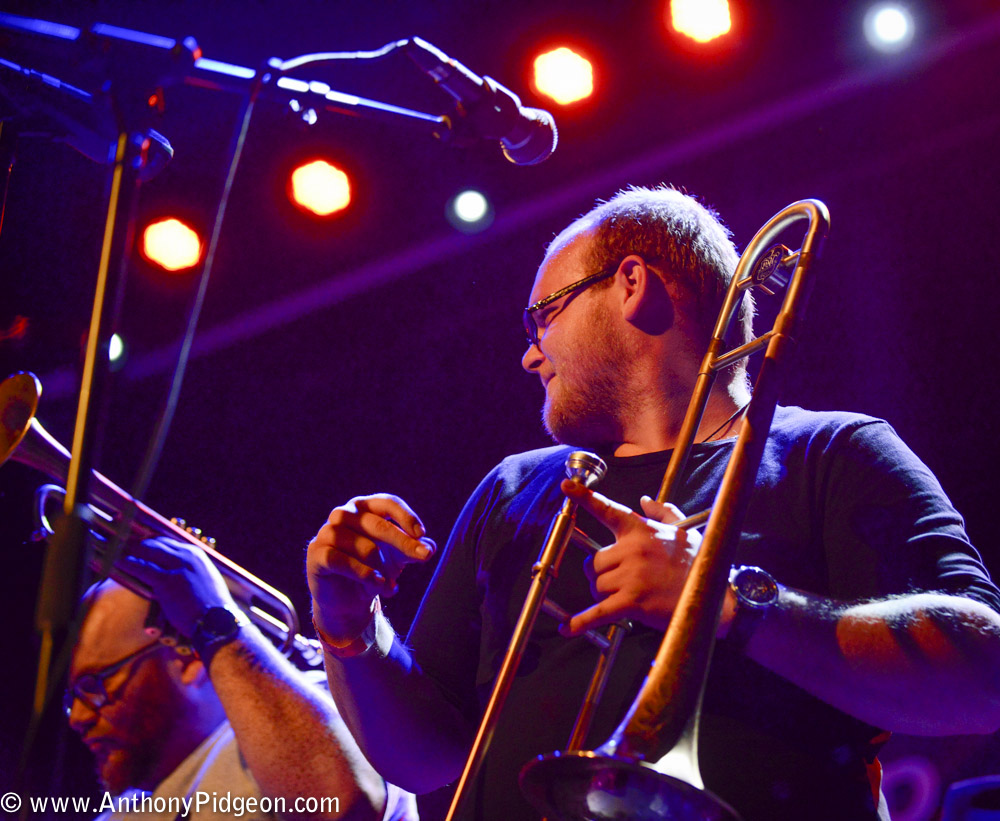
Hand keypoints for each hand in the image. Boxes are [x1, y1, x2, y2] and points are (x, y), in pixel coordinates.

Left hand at [121, 536, 234, 637]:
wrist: (217, 621)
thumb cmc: (211, 607)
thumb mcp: (205, 580)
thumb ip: (191, 571)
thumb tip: (175, 573)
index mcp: (197, 554)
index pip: (168, 542)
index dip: (151, 543)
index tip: (138, 545)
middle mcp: (188, 556)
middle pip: (157, 544)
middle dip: (139, 545)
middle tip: (123, 546)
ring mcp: (178, 567)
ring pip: (148, 553)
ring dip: (131, 551)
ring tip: (116, 552)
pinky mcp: (167, 581)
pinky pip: (143, 568)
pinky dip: (128, 564)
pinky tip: (118, 563)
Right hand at [307, 493, 434, 641]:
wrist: (346, 599)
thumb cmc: (373, 568)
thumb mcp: (398, 558)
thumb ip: (415, 550)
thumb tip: (429, 548)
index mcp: (365, 507)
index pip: (387, 503)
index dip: (406, 517)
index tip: (422, 535)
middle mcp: (344, 514)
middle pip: (378, 525)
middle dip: (404, 543)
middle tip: (424, 557)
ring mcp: (327, 532)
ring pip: (363, 546)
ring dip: (382, 568)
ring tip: (390, 584)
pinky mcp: (317, 553)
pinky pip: (342, 561)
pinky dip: (364, 575)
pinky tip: (377, 585)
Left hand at [560, 480, 700, 636]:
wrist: (716, 597)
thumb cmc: (698, 563)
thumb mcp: (684, 532)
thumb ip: (663, 513)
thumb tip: (645, 500)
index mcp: (641, 530)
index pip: (608, 510)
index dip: (585, 497)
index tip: (565, 486)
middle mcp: (633, 549)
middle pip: (594, 563)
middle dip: (601, 575)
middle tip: (618, 582)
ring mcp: (632, 576)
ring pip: (597, 586)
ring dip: (605, 595)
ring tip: (627, 597)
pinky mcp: (633, 602)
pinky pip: (599, 612)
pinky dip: (582, 622)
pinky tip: (568, 628)